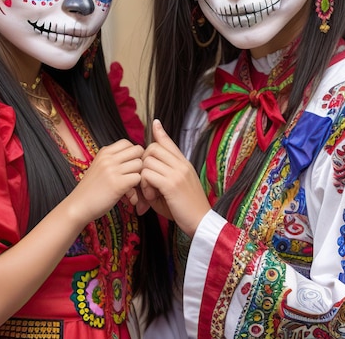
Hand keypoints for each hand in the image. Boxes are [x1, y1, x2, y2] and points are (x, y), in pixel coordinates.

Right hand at [73, 139, 143, 222]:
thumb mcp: (99, 167)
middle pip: (137, 150)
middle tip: (134, 175)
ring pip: (139, 164)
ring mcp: (113, 170)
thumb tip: (134, 158)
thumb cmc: (90, 190)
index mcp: (104, 152)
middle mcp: (108, 158)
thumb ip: (113, 160)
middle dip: (139, 162)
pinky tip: (129, 196)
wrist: (77, 206)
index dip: (133, 153)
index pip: (127, 142)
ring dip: (138, 176)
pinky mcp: (117, 184)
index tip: (130, 165)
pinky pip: (138, 178)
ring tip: (131, 188)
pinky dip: (137, 188)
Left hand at [141, 120, 210, 236]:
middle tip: (145, 179)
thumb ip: (164, 175)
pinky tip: (151, 197)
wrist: (202, 223)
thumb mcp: (176, 187)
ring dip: (143, 177)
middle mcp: (181, 164)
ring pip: (148, 161)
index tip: (155, 123)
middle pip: (153, 148)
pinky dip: (145, 186)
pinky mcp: (171, 184)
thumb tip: (147, 170)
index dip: (160, 132)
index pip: (169, 142)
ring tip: (149, 192)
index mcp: (184, 164)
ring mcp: (177, 173)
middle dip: (143, 161)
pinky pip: (148, 175)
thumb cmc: (186, 208)